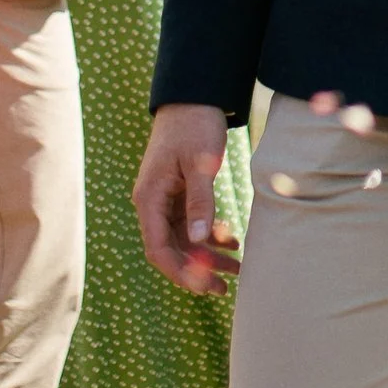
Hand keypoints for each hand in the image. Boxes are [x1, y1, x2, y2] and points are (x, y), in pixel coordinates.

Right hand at [135, 102, 241, 292]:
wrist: (194, 98)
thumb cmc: (194, 126)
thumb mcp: (201, 162)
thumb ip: (200, 200)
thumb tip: (200, 239)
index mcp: (149, 198)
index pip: (158, 249)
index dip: (180, 272)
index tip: (205, 285)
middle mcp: (153, 204)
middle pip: (171, 250)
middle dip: (197, 271)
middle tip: (225, 289)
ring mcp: (166, 200)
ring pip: (185, 240)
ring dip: (209, 257)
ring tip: (238, 270)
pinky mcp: (180, 195)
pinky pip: (193, 225)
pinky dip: (212, 236)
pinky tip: (234, 242)